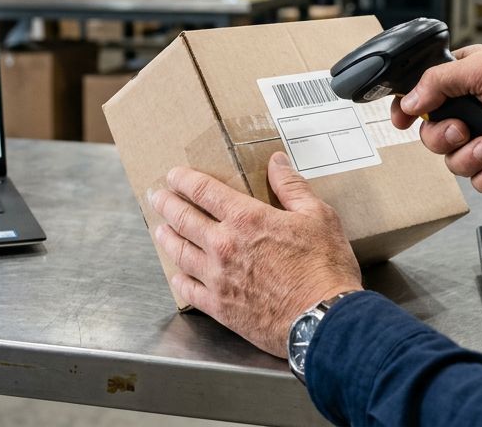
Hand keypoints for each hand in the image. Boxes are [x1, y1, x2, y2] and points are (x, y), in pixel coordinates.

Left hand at [148, 152, 362, 357]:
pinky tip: (176, 275)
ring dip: (167, 237)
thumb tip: (276, 162)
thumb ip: (292, 187)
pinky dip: (179, 279)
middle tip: (156, 197)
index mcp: (246, 219)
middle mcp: (224, 245)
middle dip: (166, 204)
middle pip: (183, 218)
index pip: (203, 191)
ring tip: (160, 230)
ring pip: (180, 252)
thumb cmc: (325, 268)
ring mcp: (218, 278)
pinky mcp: (219, 307)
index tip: (174, 175)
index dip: (184, 180)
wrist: (323, 320)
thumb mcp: (318, 216)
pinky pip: (188, 290)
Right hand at [390, 45, 481, 194]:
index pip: (422, 95)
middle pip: (431, 133)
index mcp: (465, 80)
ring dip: (470, 157)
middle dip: (444, 136)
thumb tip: (409, 100)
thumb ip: (441, 81)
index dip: (407, 109)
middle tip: (464, 131)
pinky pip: (477, 181)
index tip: (401, 120)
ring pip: (452, 161)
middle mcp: (472, 111)